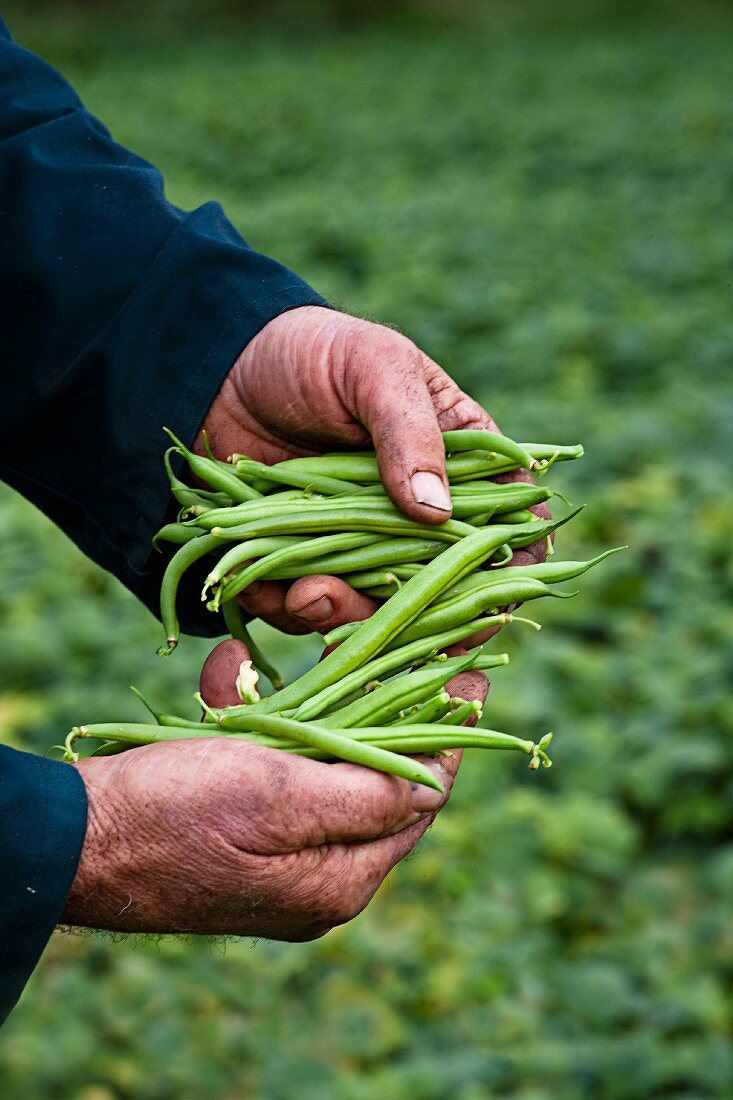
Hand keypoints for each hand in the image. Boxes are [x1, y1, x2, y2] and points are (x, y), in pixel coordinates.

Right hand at [61, 642, 487, 938]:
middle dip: (374, 702)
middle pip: (375, 775)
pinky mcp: (241, 828)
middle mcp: (318, 875)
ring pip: (322, 760)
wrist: (71, 838)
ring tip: (281, 649)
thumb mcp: (280, 798)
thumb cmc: (174, 814)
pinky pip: (272, 762)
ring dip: (307, 700)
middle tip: (392, 640)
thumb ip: (368, 794)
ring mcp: (279, 854)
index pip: (421, 799)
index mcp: (340, 879)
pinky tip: (229, 677)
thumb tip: (437, 787)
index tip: (470, 671)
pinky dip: (260, 718)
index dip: (447, 732)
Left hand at [199, 305, 547, 640]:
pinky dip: (287, 607)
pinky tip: (261, 578)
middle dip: (415, 621)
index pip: (508, 534)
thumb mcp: (375, 369)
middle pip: (444, 593)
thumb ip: (409, 432)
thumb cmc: (317, 352)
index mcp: (464, 467)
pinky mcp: (308, 565)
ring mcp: (363, 548)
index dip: (506, 578)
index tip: (483, 610)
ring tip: (307, 592)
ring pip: (376, 613)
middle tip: (377, 613)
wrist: (223, 366)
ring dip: (345, 617)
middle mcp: (420, 519)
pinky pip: (307, 609)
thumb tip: (437, 513)